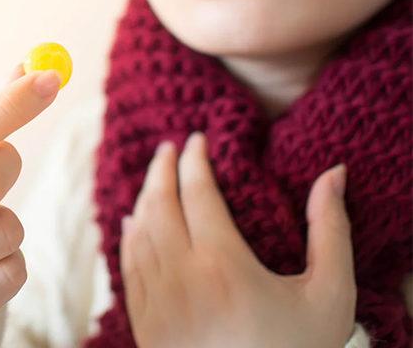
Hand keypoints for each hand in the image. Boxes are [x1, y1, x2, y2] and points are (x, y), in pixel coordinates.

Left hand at [121, 132, 356, 347]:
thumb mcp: (330, 295)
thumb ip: (330, 229)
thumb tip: (333, 173)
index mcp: (222, 262)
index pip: (197, 191)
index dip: (195, 159)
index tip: (197, 139)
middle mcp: (179, 275)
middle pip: (159, 204)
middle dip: (162, 169)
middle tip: (168, 148)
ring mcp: (155, 299)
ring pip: (137, 231)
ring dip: (143, 197)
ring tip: (152, 178)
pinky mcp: (144, 321)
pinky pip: (127, 265)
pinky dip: (128, 236)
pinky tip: (131, 224)